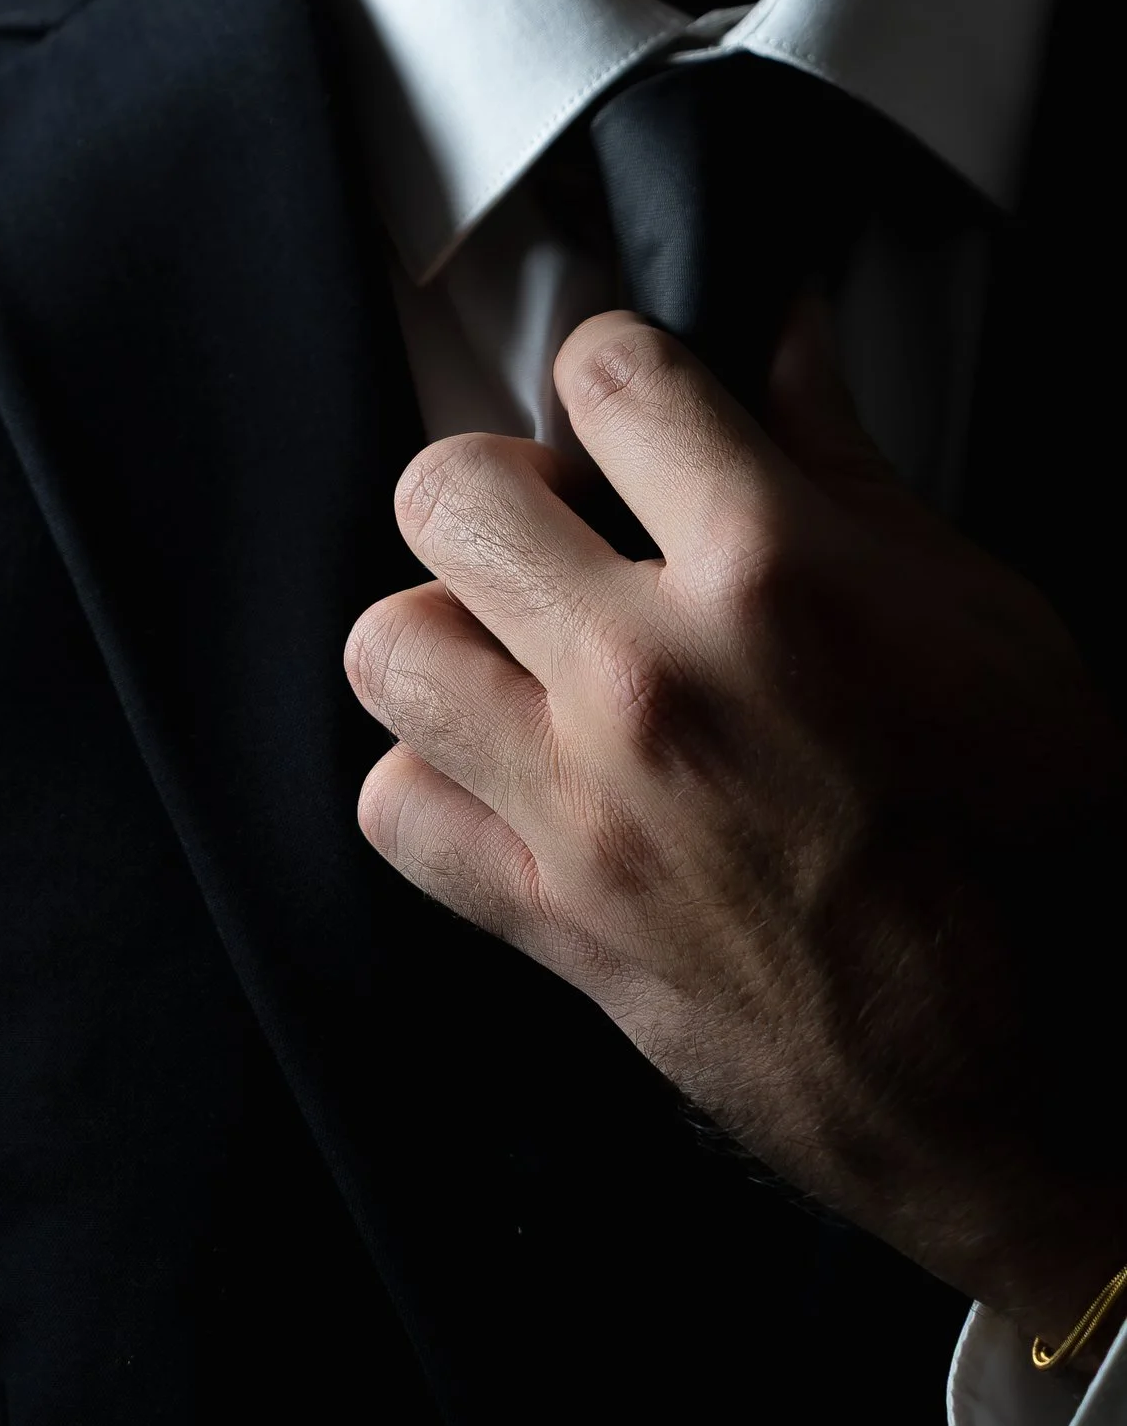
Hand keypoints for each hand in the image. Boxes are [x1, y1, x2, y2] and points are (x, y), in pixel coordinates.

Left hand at [344, 307, 1126, 1345]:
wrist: (1036, 1084)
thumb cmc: (1034, 852)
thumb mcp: (987, 619)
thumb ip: (855, 467)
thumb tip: (790, 342)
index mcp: (775, 578)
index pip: (606, 373)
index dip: (619, 370)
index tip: (634, 407)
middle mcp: (653, 676)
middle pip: (450, 492)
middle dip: (501, 488)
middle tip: (563, 528)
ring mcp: (585, 802)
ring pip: (390, 644)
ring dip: (448, 632)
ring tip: (520, 648)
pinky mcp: (552, 918)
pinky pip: (395, 808)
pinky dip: (435, 784)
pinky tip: (508, 772)